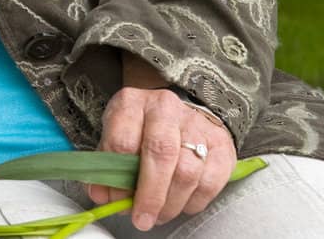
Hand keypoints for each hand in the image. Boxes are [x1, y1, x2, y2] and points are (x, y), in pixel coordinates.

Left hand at [88, 86, 236, 230]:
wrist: (182, 111)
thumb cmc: (144, 127)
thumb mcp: (117, 135)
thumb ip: (107, 165)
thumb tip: (102, 197)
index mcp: (132, 103)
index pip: (122, 141)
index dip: (118, 179)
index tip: (116, 202)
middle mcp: (166, 108)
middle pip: (160, 154)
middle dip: (150, 195)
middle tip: (142, 219)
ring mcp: (197, 124)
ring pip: (187, 172)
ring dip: (170, 204)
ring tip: (158, 215)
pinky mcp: (221, 145)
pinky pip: (210, 182)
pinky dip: (193, 202)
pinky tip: (181, 204)